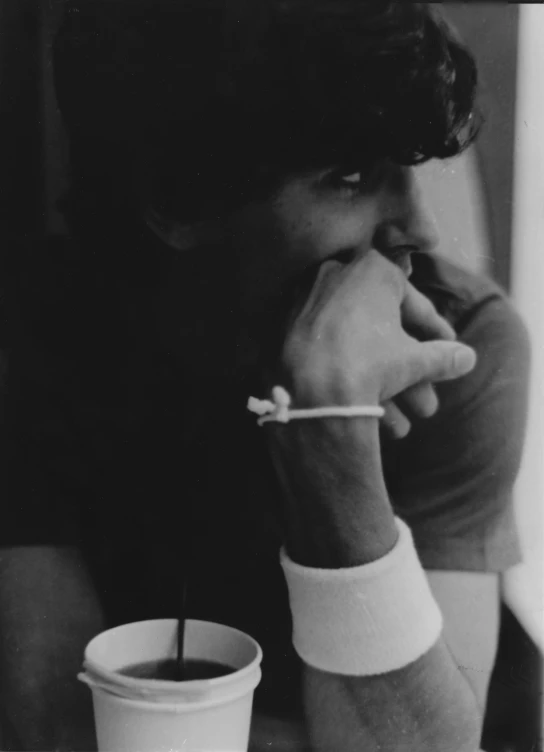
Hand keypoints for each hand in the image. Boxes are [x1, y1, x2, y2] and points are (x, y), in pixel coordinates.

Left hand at [264, 250, 475, 565]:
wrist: (311, 394)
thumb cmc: (368, 365)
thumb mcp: (415, 361)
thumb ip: (442, 356)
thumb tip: (466, 358)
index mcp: (371, 269)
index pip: (413, 302)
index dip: (434, 331)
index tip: (448, 350)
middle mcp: (334, 276)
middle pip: (381, 330)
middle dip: (408, 373)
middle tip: (426, 402)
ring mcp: (304, 303)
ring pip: (354, 348)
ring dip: (383, 387)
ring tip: (402, 424)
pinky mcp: (282, 332)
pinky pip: (326, 355)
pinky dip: (349, 382)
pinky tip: (370, 417)